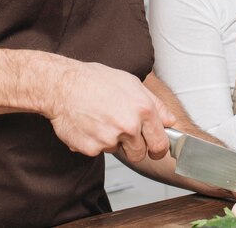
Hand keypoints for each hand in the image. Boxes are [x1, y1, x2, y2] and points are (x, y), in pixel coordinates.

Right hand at [46, 61, 175, 161]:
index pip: (160, 143)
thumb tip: (170, 121)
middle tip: (124, 133)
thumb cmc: (97, 81)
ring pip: (118, 151)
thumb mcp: (133, 84)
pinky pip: (99, 151)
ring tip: (103, 120)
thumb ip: (156, 105)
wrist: (65, 86)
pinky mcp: (92, 149)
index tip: (156, 150)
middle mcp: (129, 126)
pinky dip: (95, 142)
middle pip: (140, 154)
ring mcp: (110, 139)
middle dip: (135, 147)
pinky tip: (90, 125)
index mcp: (143, 109)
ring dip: (114, 141)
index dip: (158, 149)